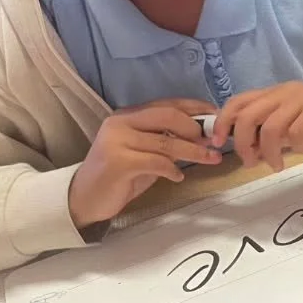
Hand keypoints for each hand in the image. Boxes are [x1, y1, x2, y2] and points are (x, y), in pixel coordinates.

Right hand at [70, 99, 220, 229]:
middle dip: (196, 129)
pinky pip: (157, 162)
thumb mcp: (147, 152)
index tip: (217, 117)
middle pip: (169, 116)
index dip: (196, 109)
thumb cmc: (121, 175)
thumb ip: (168, 140)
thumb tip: (205, 136)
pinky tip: (177, 177)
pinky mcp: (118, 162)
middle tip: (213, 142)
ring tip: (211, 159)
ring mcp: (117, 141)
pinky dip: (173, 169)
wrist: (84, 199)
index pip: (168, 104)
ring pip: (167, 141)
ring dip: (194, 152)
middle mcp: (121, 122)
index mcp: (129, 115)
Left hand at [209, 83, 302, 171]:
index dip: (223, 122)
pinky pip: (297, 132)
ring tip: (278, 164)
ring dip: (270, 152)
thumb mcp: (293, 128)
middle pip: (248, 116)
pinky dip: (297, 146)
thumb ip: (271, 135)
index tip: (218, 143)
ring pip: (271, 127)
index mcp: (276, 94)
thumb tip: (247, 150)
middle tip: (251, 162)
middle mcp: (286, 92)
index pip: (238, 102)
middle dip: (243, 144)